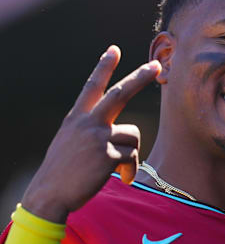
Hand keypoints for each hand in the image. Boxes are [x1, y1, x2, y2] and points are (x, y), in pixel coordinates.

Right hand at [20, 46, 160, 223]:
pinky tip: (120, 178)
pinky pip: (132, 157)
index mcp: (77, 118)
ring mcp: (98, 138)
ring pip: (133, 136)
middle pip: (120, 94)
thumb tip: (120, 131)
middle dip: (140, 78)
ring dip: (131, 154)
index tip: (114, 49)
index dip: (103, 67)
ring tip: (118, 169)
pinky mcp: (107, 156)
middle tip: (156, 66)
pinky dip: (130, 170)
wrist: (50, 194)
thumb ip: (91, 130)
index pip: (92, 87)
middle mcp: (87, 123)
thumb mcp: (71, 142)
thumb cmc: (63, 171)